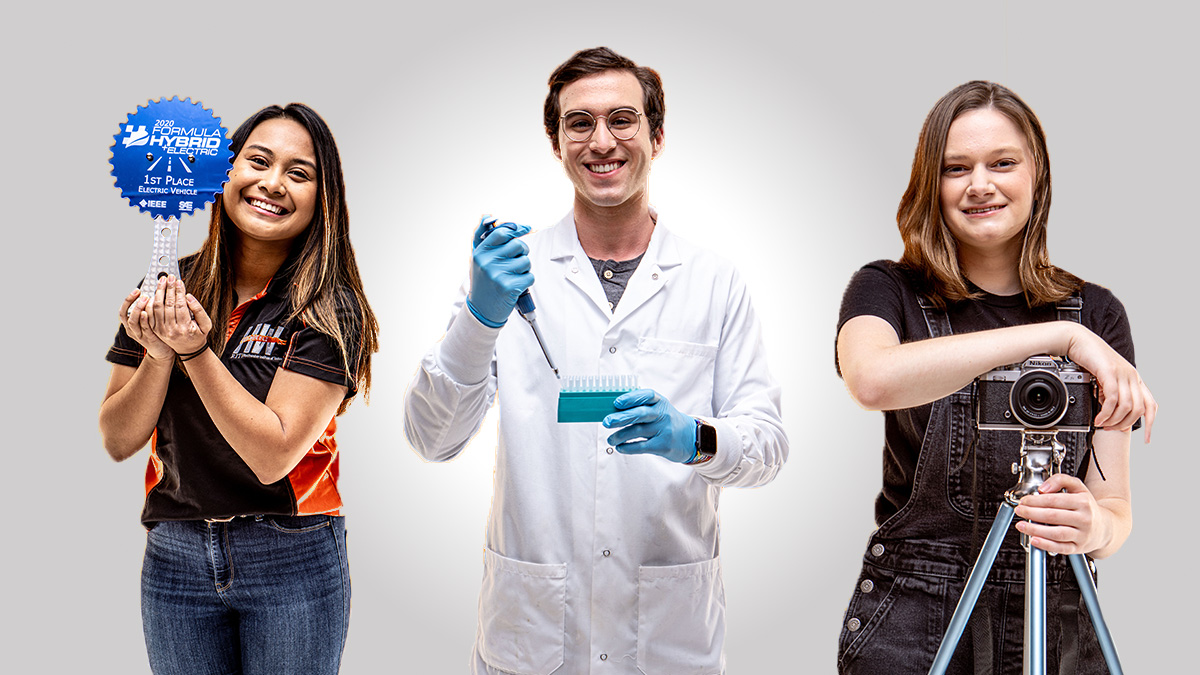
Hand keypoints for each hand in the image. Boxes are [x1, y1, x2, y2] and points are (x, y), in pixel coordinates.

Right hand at [118, 288, 172, 360]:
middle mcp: (131, 329)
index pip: (123, 310)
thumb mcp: (151, 320)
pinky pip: (144, 329)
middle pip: (125, 315)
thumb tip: (154, 291)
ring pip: (133, 321)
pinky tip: (147, 312)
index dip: (128, 300)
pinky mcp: (148, 340)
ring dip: (138, 309)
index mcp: (130, 323)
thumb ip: (149, 309)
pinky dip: (144, 320)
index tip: (137, 290)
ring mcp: (139, 335)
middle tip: (140, 292)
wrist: (164, 351)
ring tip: (145, 299)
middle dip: (131, 302)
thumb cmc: (158, 332)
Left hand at [149, 275, 212, 354]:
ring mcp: (161, 330)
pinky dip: (150, 303)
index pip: (180, 305)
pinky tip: (153, 294)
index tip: (178, 281)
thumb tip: (188, 296)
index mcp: (185, 328)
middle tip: (169, 277)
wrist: (189, 350)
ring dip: (158, 293)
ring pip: (157, 308)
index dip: (179, 292)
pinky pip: (150, 314)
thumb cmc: (199, 335)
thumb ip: (199, 310)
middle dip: (168, 289)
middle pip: (167, 305)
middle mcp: (171, 330)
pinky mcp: (155, 330)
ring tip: (161, 282)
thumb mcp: (206, 324)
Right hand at [466, 215, 532, 327]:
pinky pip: (529, 276)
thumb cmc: (482, 282)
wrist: (481, 310)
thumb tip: (487, 214)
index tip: (526, 229)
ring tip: (513, 276)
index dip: (517, 230)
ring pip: (526, 261)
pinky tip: (516, 286)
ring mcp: (498, 274)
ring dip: (524, 269)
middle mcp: (487, 262)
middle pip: (518, 245)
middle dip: (522, 253)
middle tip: (515, 262)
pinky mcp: (509, 287)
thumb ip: (481, 236)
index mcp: (480, 253)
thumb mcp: (477, 258)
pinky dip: (527, 281)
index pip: (503, 233)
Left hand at [603, 389, 696, 463]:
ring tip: (610, 439)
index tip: (617, 402)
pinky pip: (642, 446)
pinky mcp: (664, 445)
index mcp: (660, 402)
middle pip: (640, 414)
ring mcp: (665, 430)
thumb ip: (640, 408)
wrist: (690, 437)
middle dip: (621, 418)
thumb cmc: (666, 421)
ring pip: (638, 431)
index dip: (631, 398)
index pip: (646, 395)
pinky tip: (620, 447)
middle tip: (606, 422)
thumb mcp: (658, 409)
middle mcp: (663, 414)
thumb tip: (612, 411)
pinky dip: (628, 447)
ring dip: (620, 436)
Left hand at [1014, 474, 1111, 554]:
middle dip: (1032, 513)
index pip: (1055, 500)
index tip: (1024, 500)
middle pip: (1053, 516)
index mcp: (1083, 502)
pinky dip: (1046, 545)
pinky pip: (1061, 548)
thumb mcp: (1078, 487)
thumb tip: (1043, 488)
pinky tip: (1034, 540)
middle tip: (1020, 511)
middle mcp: (1084, 519)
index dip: (1036, 500)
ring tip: (1021, 525)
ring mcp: (1082, 535)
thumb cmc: (1087, 507)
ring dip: (1035, 530)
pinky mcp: (1078, 548)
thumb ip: (1060, 480)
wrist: (1105, 527)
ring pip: (1056, 533)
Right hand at [1065, 324, 1156, 441]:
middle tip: (1110, 429)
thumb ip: (1111, 392)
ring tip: (1102, 423)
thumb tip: (1110, 412)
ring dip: (1113, 420)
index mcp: (1133, 378)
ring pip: (1126, 406)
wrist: (1077, 340)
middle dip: (1124, 424)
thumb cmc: (1088, 357)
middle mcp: (1132, 376)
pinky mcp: (1109, 372)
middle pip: (1138, 409)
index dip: (1151, 423)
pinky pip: (1112, 399)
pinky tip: (1098, 416)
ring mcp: (1122, 373)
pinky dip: (1106, 412)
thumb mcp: (1105, 377)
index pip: (1150, 404)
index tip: (1146, 438)